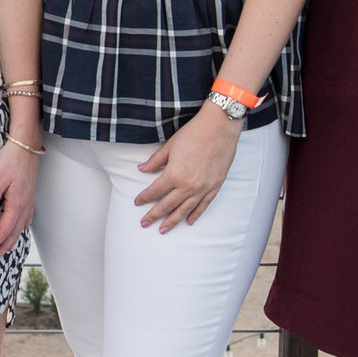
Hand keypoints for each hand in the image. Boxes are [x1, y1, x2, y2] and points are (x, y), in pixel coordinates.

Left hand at [0, 140, 40, 256]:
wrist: (26, 144)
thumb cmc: (10, 160)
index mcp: (16, 205)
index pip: (4, 230)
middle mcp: (25, 205)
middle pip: (14, 233)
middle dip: (4, 246)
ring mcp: (29, 200)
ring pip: (21, 226)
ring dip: (13, 239)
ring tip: (6, 248)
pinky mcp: (30, 194)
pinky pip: (26, 217)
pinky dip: (21, 227)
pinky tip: (19, 228)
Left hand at [133, 107, 239, 232]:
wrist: (219, 127)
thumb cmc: (194, 133)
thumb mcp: (170, 146)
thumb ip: (155, 161)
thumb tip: (141, 169)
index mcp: (174, 174)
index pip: (155, 192)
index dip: (144, 198)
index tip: (137, 203)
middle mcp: (188, 186)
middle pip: (167, 205)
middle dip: (154, 215)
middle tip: (144, 223)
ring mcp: (203, 188)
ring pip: (185, 210)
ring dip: (173, 221)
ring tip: (163, 230)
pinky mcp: (215, 186)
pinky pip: (203, 205)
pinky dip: (195, 214)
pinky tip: (189, 221)